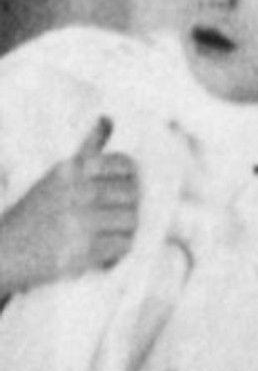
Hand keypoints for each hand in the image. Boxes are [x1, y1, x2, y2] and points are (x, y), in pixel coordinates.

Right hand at [0, 117, 139, 295]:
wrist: (5, 252)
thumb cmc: (38, 211)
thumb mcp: (59, 174)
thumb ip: (88, 147)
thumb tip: (108, 118)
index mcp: (72, 169)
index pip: (124, 164)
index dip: (130, 177)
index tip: (123, 187)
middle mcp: (77, 192)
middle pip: (131, 194)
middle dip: (129, 205)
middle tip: (118, 214)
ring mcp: (80, 223)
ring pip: (130, 220)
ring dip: (126, 229)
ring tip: (111, 232)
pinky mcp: (83, 252)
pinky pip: (122, 245)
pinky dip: (118, 249)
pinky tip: (105, 249)